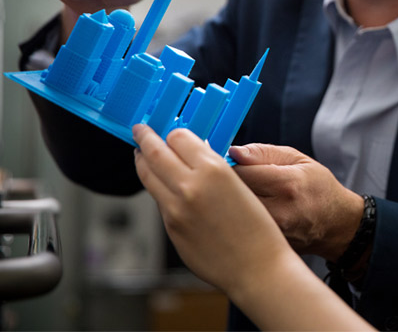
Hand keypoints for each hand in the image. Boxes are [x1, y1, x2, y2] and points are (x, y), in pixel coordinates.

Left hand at [132, 125, 291, 296]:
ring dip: (143, 162)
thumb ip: (212, 167)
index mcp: (213, 170)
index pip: (178, 137)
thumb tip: (193, 153)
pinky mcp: (171, 229)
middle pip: (154, 152)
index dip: (172, 132)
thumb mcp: (240, 184)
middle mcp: (190, 187)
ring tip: (142, 155)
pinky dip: (158, 188)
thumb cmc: (258, 228)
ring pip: (148, 176)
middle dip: (145, 138)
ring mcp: (176, 210)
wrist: (257, 267)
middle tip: (140, 130)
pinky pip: (159, 201)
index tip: (167, 129)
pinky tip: (162, 186)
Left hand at [229, 143, 363, 261]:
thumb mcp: (298, 160)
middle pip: (232, 196)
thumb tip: (233, 152)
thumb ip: (263, 153)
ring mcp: (273, 234)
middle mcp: (279, 212)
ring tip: (245, 199)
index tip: (231, 165)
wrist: (337, 225)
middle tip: (235, 182)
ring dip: (232, 205)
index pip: (240, 172)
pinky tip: (250, 216)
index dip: (230, 166)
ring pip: (234, 215)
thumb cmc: (318, 188)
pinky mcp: (268, 247)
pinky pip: (242, 229)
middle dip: (228, 186)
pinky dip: (240, 220)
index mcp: (287, 184)